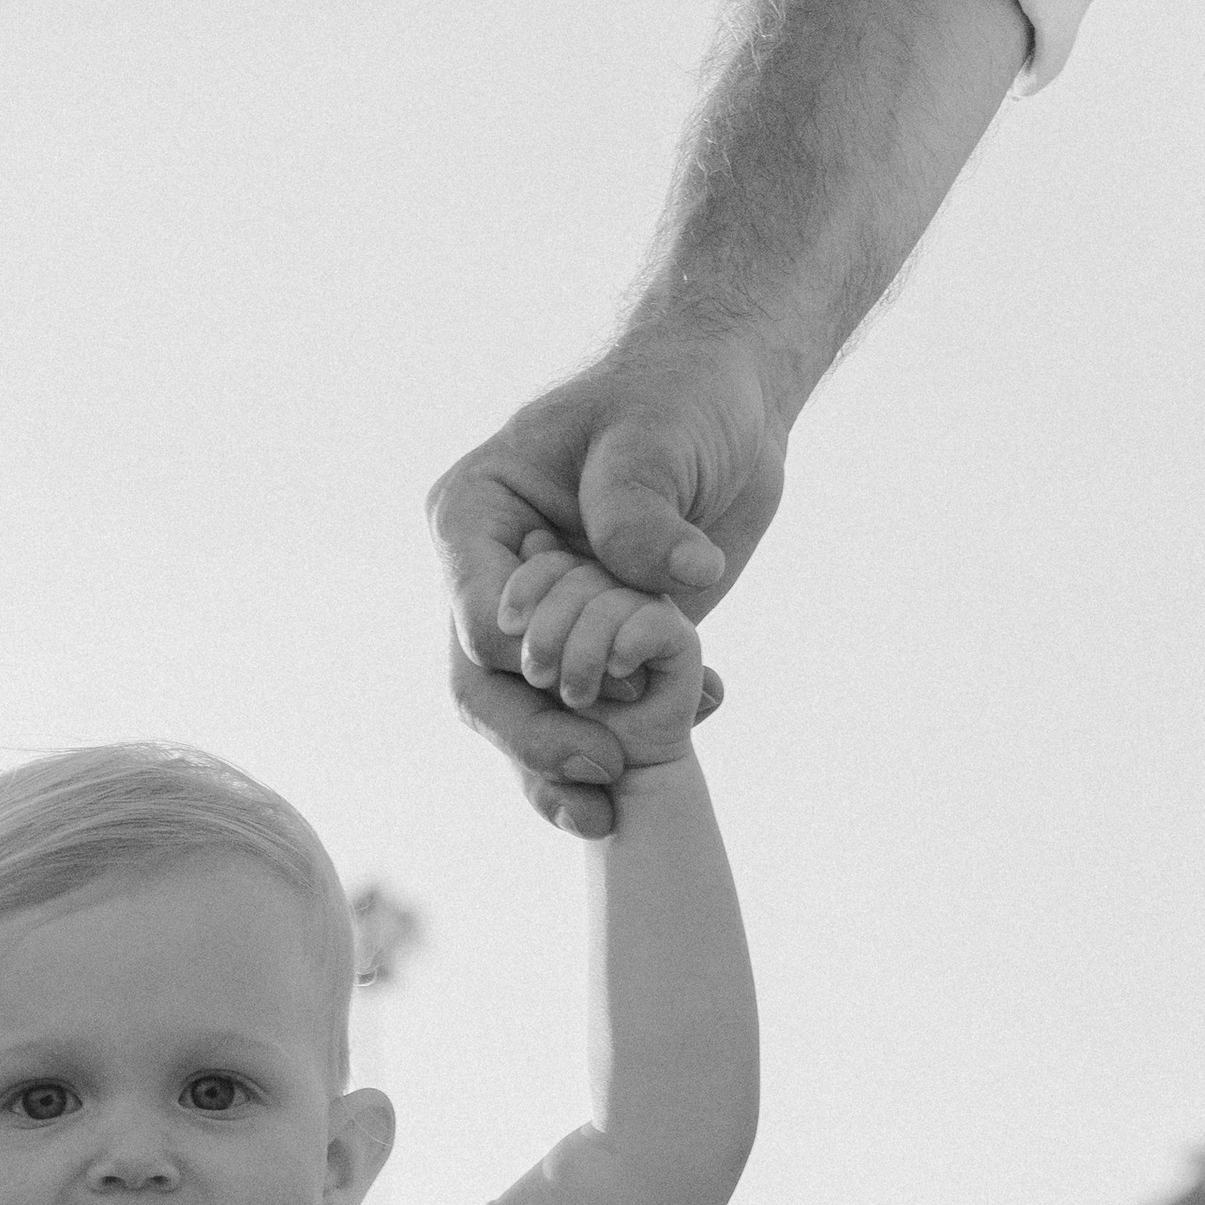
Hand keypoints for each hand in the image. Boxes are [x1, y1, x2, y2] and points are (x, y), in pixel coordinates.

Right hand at [429, 328, 784, 832]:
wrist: (729, 412)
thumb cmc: (676, 395)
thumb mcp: (657, 430)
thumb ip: (642, 503)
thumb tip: (677, 578)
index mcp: (476, 520)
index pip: (476, 616)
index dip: (527, 658)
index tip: (586, 674)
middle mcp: (494, 584)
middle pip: (484, 689)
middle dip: (537, 741)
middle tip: (603, 771)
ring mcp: (543, 629)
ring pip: (528, 724)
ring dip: (570, 772)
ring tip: (616, 809)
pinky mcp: (597, 658)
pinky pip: (596, 720)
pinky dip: (641, 741)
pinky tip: (701, 713)